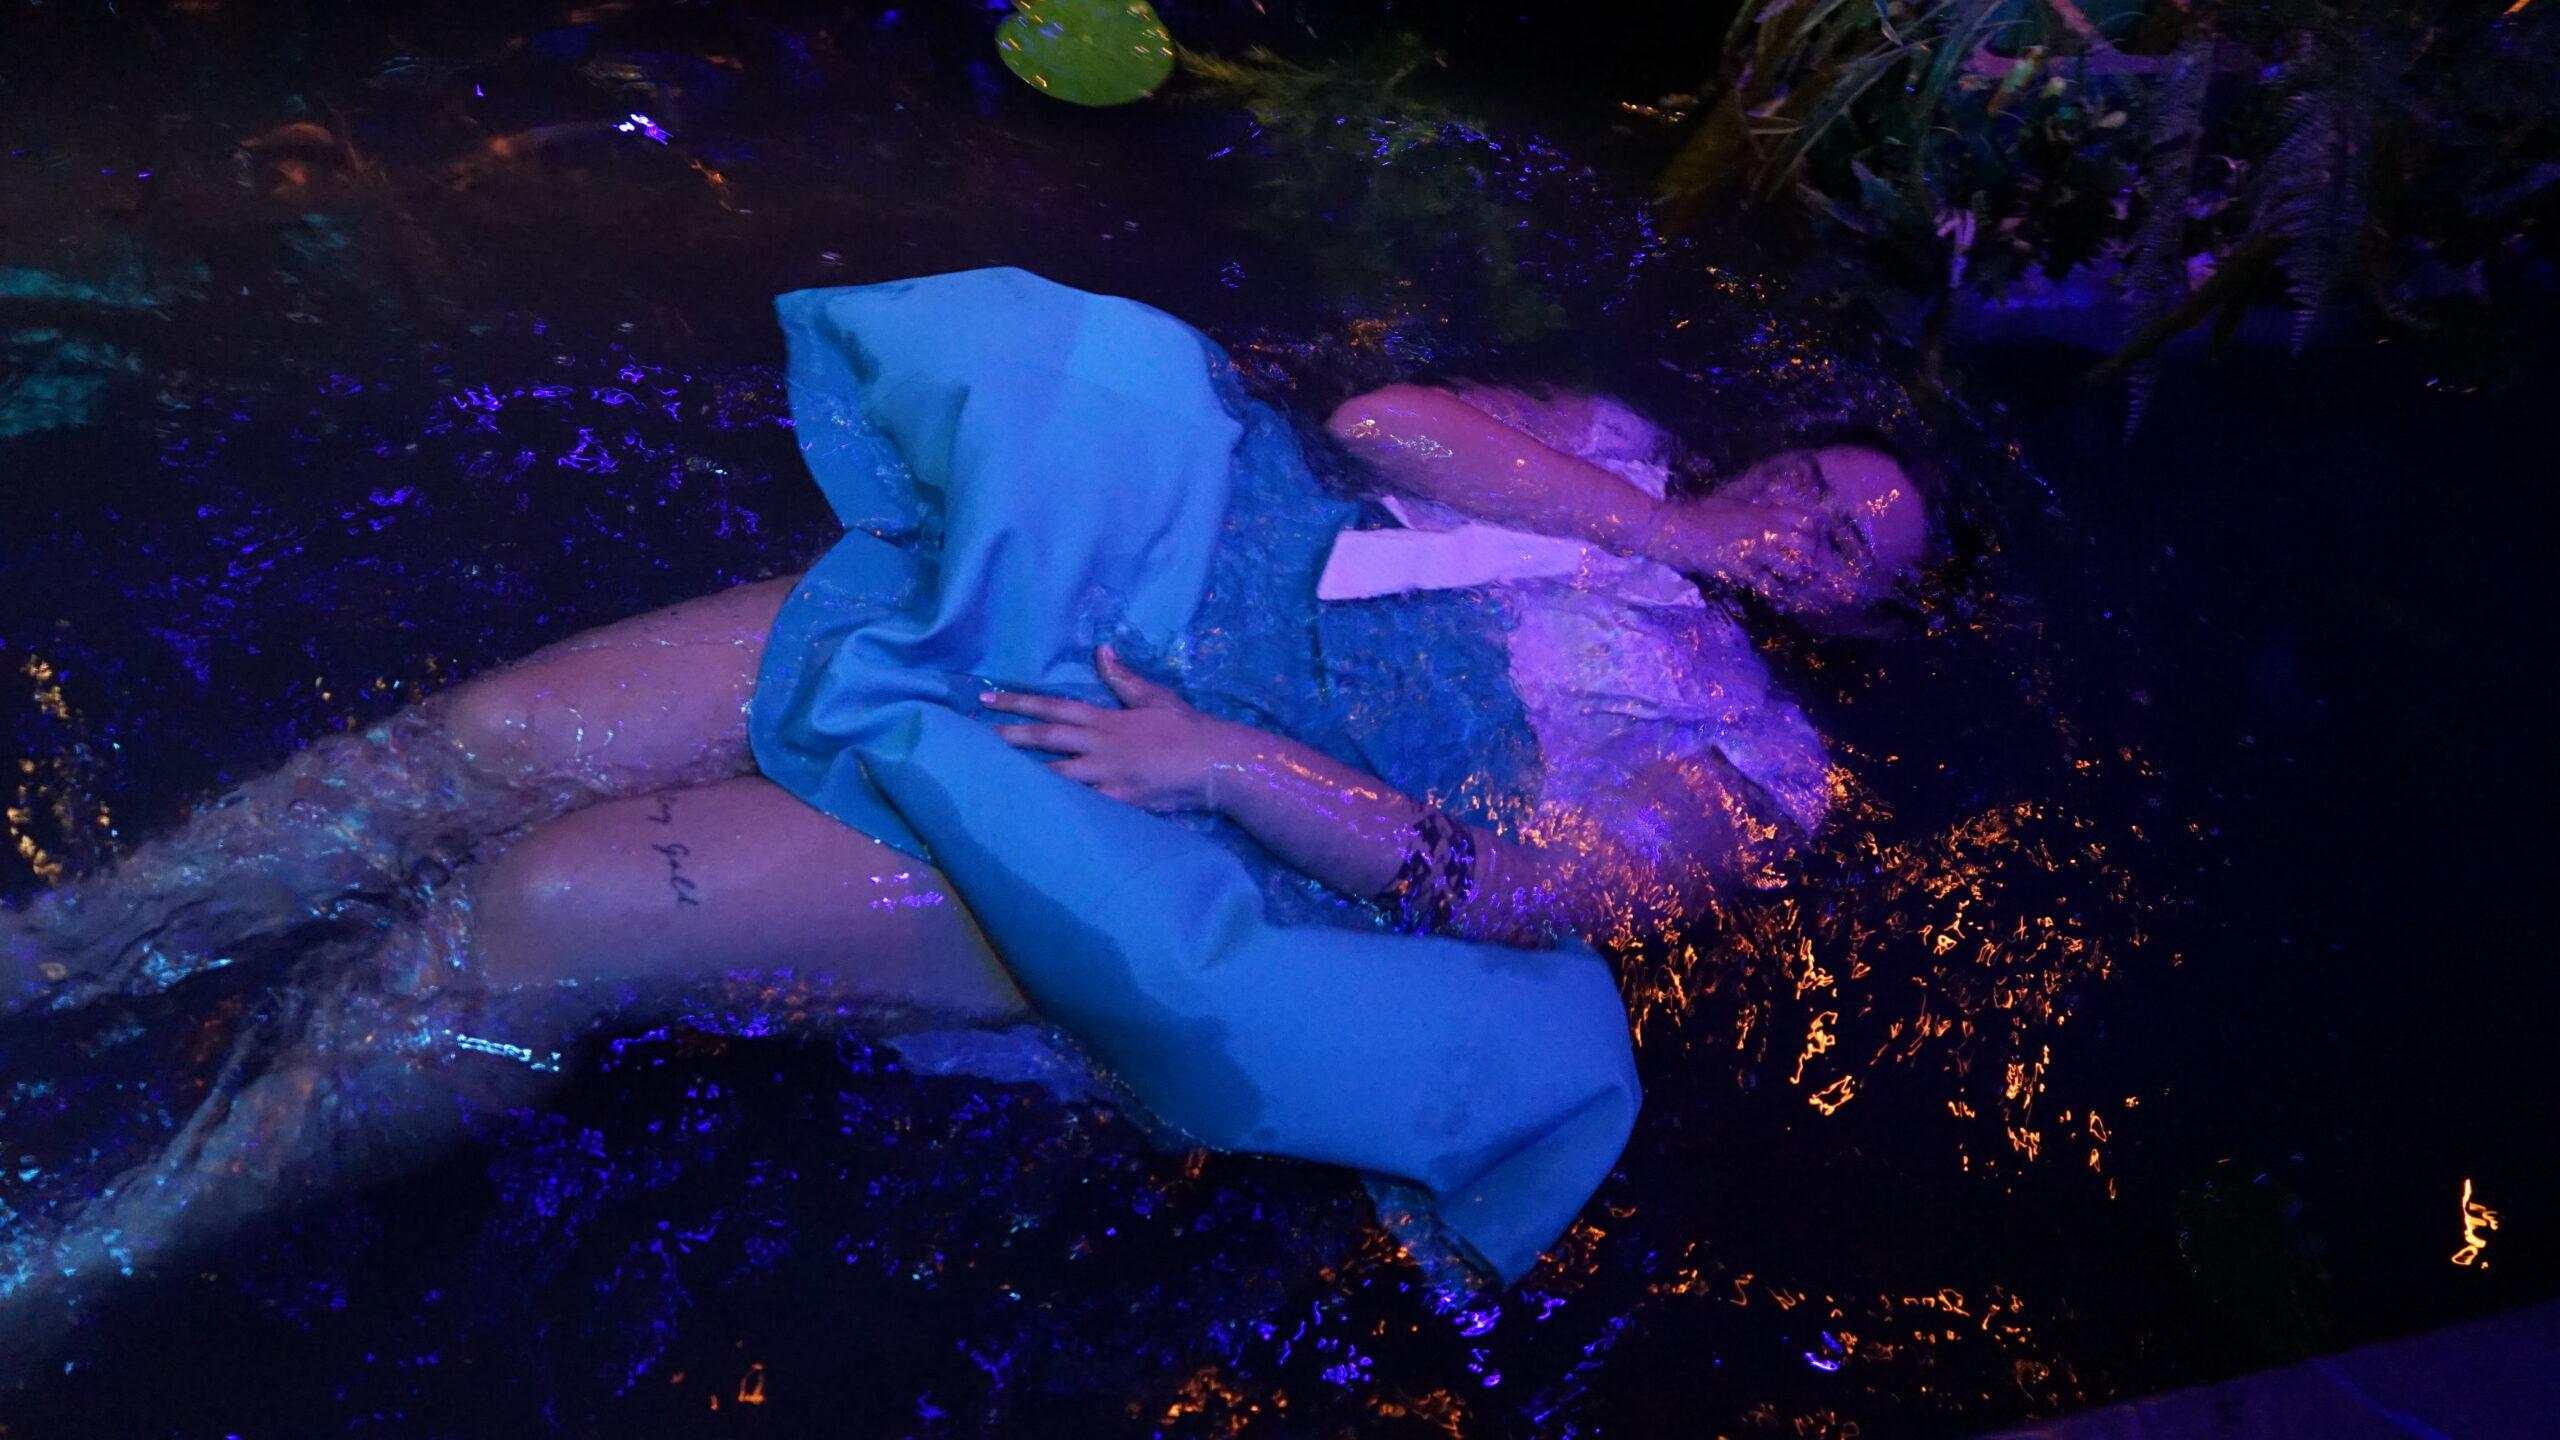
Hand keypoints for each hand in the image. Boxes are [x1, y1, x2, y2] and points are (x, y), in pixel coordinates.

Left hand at [979, 646, 1248, 813]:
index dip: (1017, 701)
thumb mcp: (1154, 698)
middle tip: (968, 736)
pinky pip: (1081, 809)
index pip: (1052, 706)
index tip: (986, 698)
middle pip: (1043, 738)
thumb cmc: (1187, 729)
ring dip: (1020, 776)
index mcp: (1104, 719)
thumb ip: (1123, 678)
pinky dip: (1056, 813)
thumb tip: (1101, 651)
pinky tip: (1031, 817)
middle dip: (1005, 736)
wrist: (1215, 762)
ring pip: (1054, 776)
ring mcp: (1106, 776)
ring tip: (988, 778)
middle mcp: (1098, 745)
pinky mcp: (1118, 803)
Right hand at [1651, 495, 1866, 612]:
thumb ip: (1757, 510)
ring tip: (1797, 584)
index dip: (1816, 531)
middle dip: (1810, 557)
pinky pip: (1766, 585)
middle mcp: (1763, 529)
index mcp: (1763, 512)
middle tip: (1812, 569)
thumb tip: (1773, 515)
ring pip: (1790, 566)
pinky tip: (1780, 600)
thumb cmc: (1700, 513)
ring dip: (1795, 576)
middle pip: (1804, 544)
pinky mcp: (1738, 569)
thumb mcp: (1733, 504)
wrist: (1674, 528)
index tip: (1818, 541)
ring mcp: (1752, 550)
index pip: (1805, 518)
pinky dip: (1776, 593)